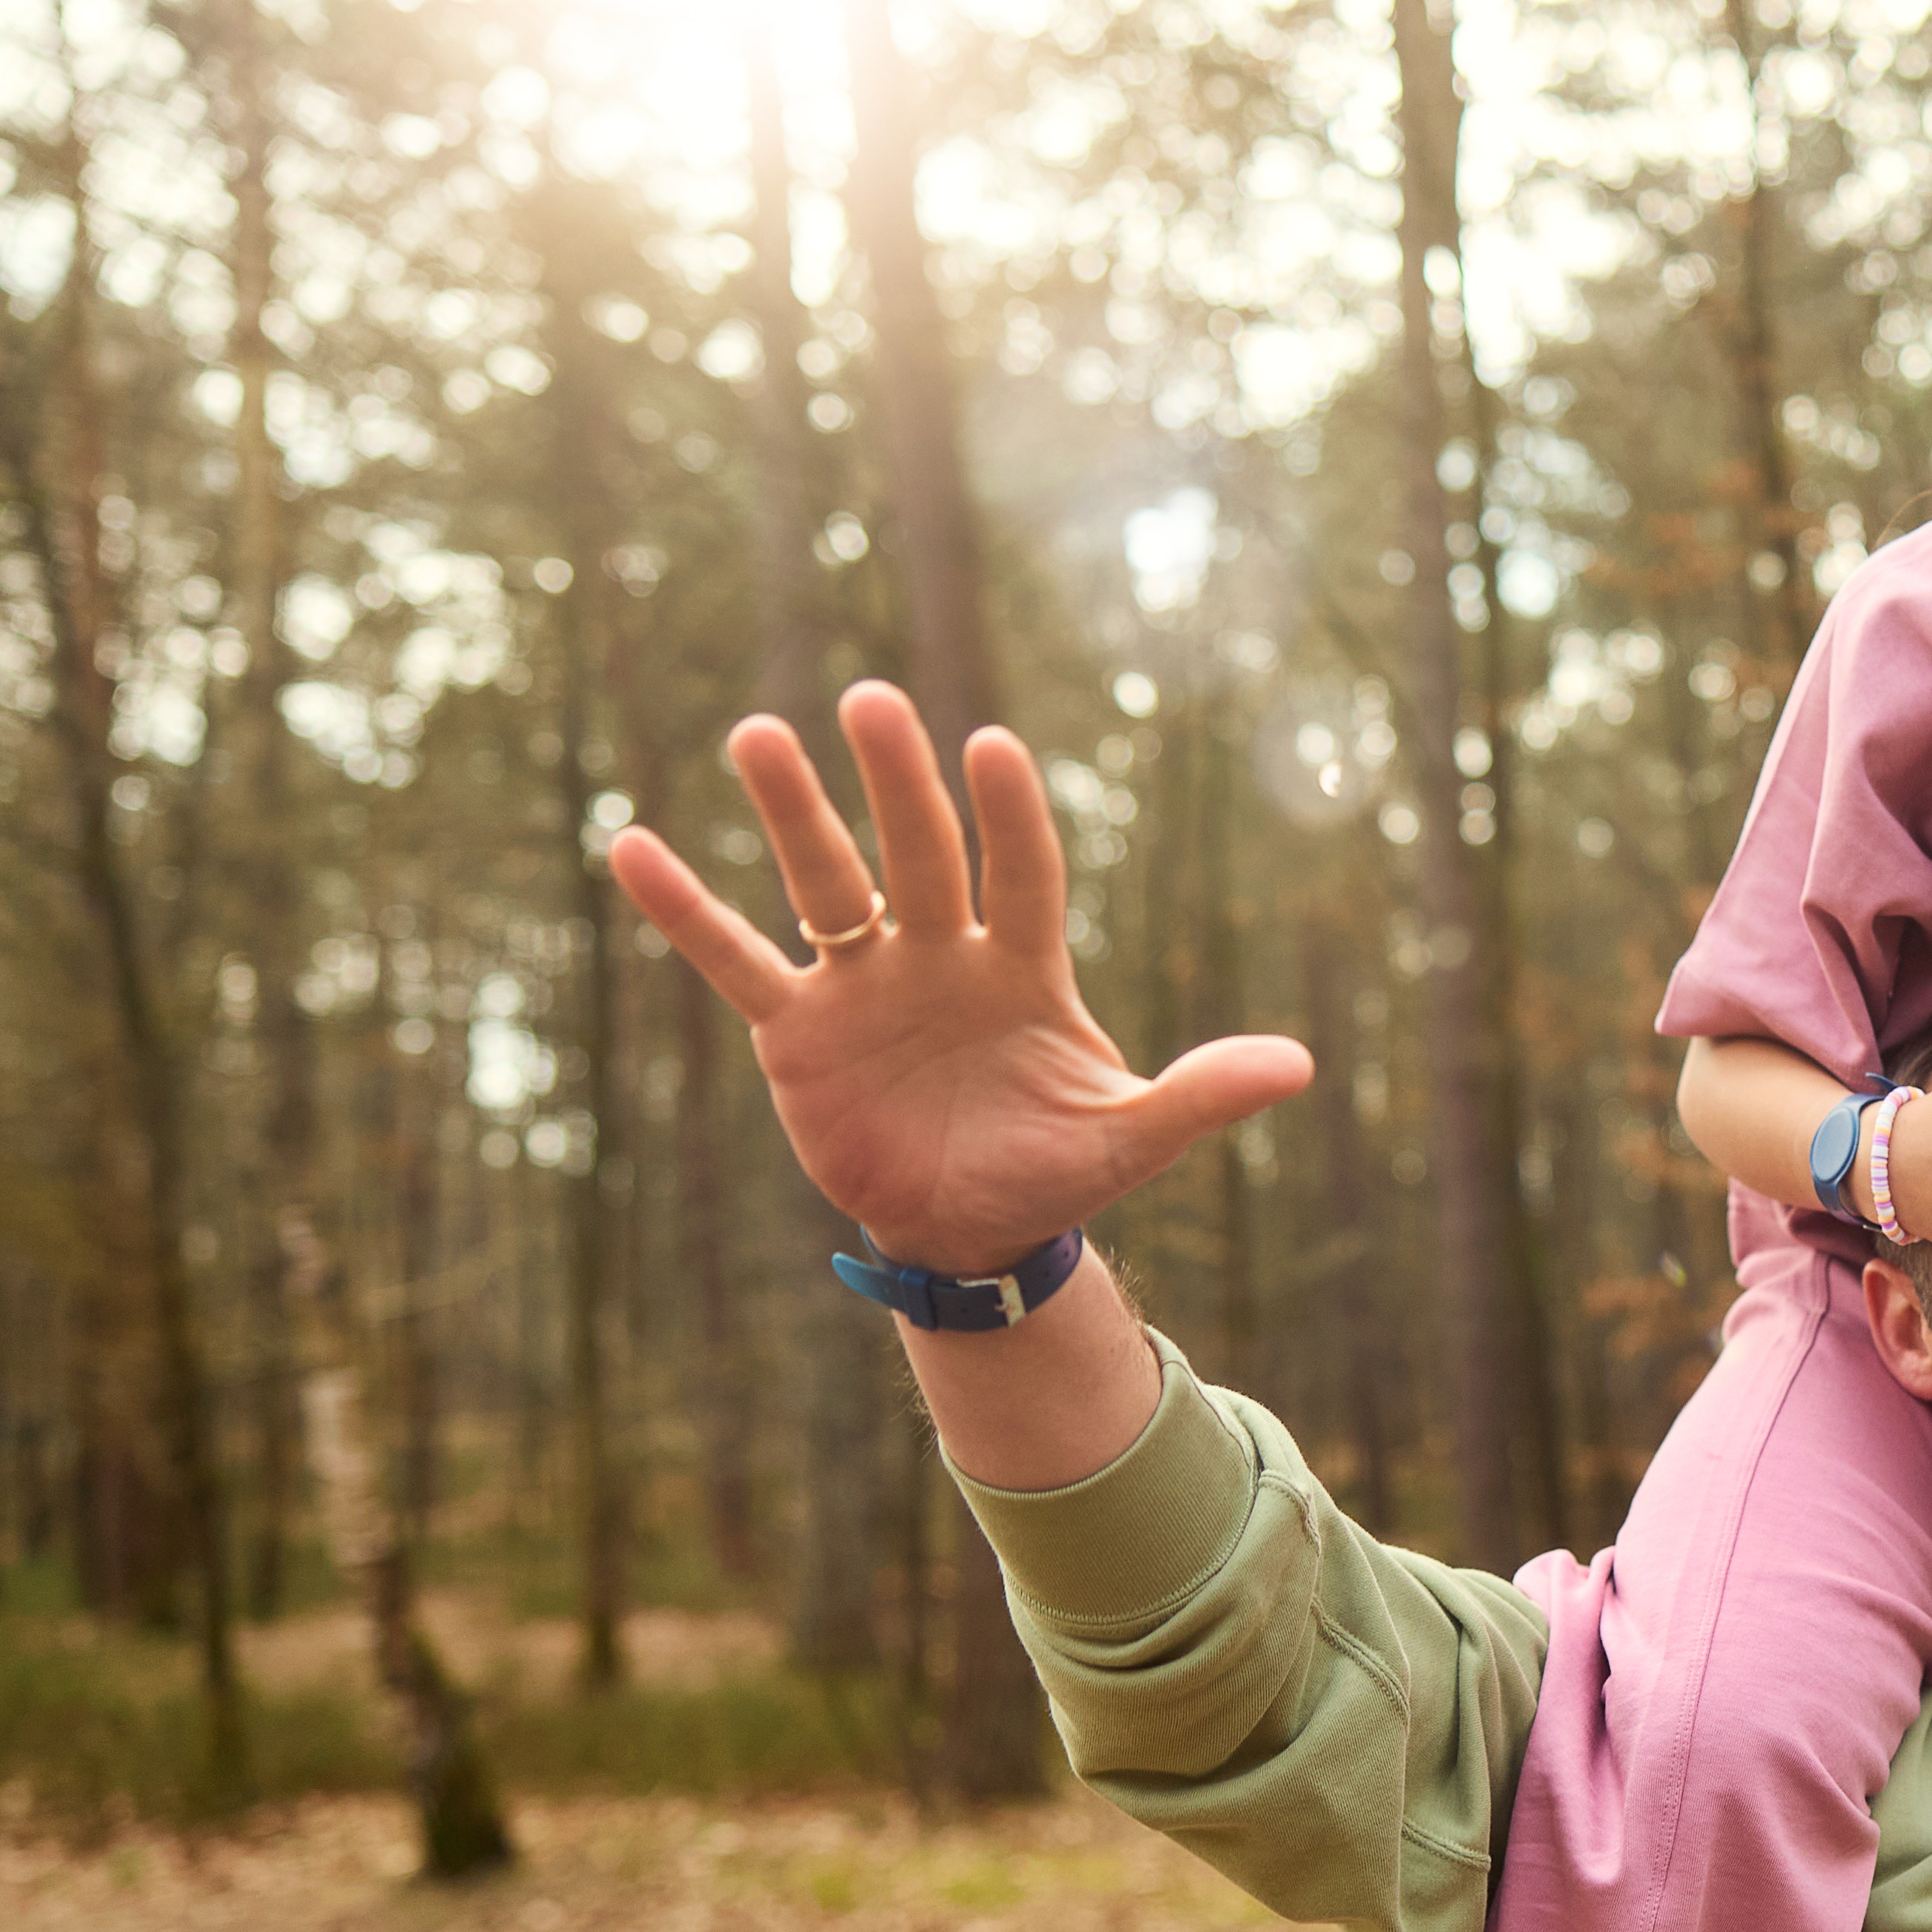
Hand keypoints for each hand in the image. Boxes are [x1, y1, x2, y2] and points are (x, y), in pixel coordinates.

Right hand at [604, 681, 1312, 1273]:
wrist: (972, 1230)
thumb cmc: (1052, 1168)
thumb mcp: (1132, 1139)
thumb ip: (1202, 1093)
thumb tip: (1300, 1066)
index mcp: (1023, 968)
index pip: (1022, 875)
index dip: (1010, 819)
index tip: (994, 750)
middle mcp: (939, 955)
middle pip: (919, 855)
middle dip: (897, 785)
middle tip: (874, 702)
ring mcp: (863, 985)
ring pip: (825, 885)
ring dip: (793, 815)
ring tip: (757, 733)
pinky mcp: (797, 1029)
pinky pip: (736, 960)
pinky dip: (687, 911)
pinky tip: (631, 844)